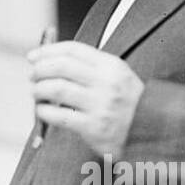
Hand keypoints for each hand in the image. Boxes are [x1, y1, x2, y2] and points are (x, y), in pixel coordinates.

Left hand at [28, 40, 143, 159]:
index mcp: (111, 66)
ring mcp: (100, 105)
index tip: (33, 56)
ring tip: (35, 92)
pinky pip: (58, 115)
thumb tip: (50, 59)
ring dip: (39, 89)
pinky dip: (44, 111)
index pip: (73, 50)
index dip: (48, 51)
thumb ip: (89, 67)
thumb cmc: (128, 104)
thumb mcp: (116, 77)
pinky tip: (42, 111)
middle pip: (62, 66)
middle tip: (32, 75)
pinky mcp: (93, 128)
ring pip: (56, 88)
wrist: (152, 133)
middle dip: (40, 69)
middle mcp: (106, 83)